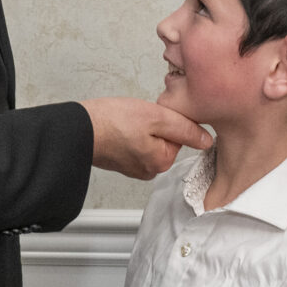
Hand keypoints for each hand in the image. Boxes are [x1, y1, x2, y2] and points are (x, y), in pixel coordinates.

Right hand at [81, 98, 209, 179]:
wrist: (78, 129)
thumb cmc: (112, 121)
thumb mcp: (156, 117)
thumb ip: (185, 129)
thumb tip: (207, 140)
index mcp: (161, 161)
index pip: (179, 135)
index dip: (167, 119)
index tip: (152, 116)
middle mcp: (150, 170)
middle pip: (166, 140)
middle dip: (155, 125)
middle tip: (137, 118)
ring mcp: (135, 168)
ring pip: (150, 141)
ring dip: (142, 129)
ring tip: (126, 123)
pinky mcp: (122, 162)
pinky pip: (136, 145)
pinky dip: (130, 134)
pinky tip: (120, 128)